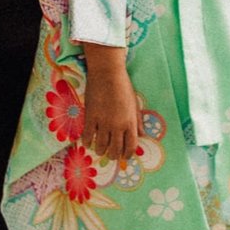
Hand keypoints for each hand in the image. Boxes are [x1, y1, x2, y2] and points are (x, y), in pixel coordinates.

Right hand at [81, 43, 141, 165]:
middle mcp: (118, 125)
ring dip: (101, 151)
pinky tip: (87, 142)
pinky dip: (87, 142)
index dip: (128, 154)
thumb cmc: (123, 86)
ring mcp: (103, 122)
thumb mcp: (135, 103)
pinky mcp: (90, 117)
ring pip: (101, 146)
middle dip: (114, 155)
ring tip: (100, 150)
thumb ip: (138, 121)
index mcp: (131, 122)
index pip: (131, 146)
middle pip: (115, 149)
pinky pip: (87, 136)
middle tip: (111, 155)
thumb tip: (142, 135)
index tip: (125, 156)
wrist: (107, 73)